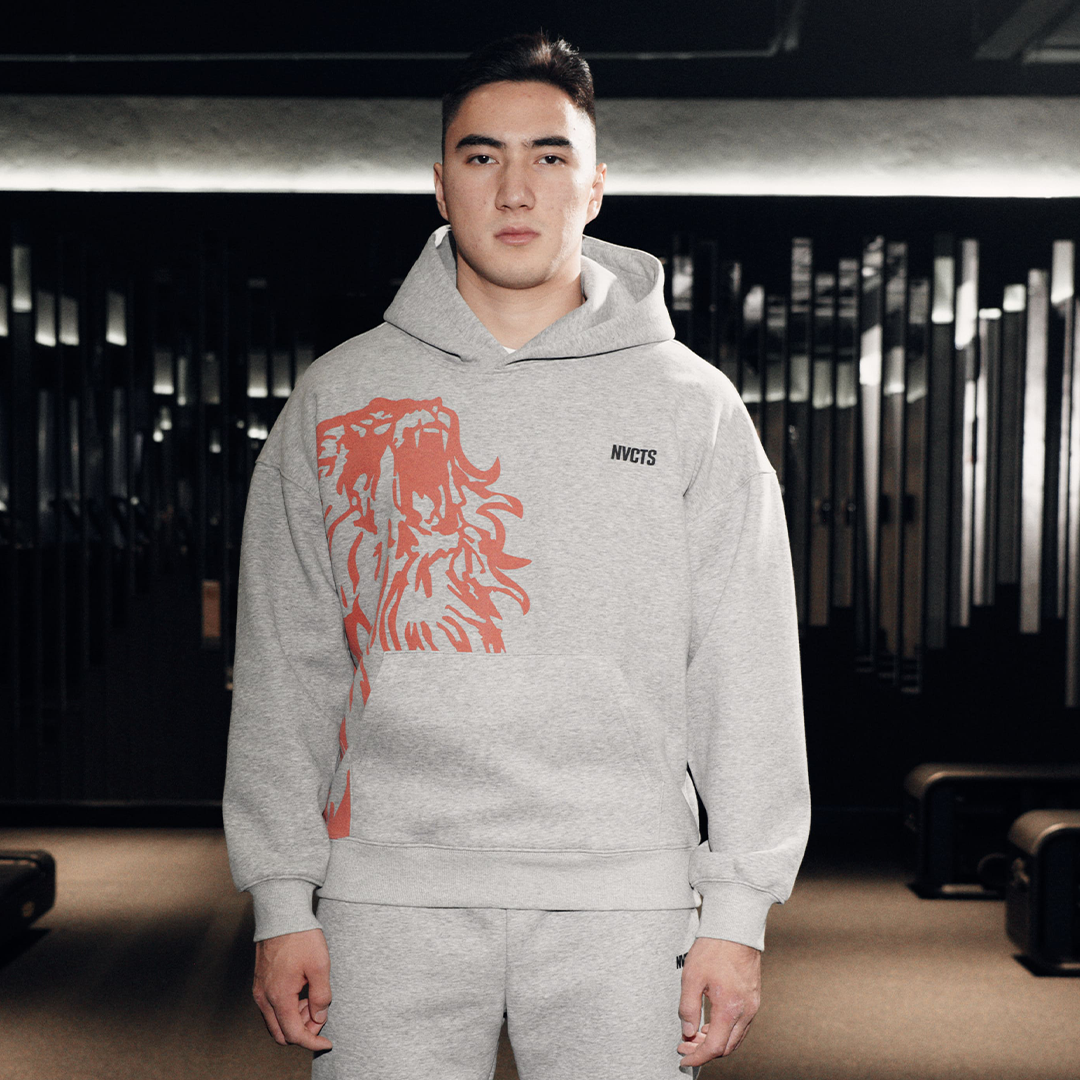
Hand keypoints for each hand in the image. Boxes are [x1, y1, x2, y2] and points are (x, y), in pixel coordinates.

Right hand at [252, 928, 332, 1050]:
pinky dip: (287, 1009)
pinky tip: (302, 993)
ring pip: (276, 1022)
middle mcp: (264, 998)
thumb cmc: (301, 937)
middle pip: (281, 1033)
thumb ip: (321, 997)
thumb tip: (319, 1018)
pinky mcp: (260, 983)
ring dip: (295, 1020)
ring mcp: (260, 991)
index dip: (312, 1042)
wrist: (281, 914)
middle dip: (303, 1031)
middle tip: (320, 1015)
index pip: (294, 1034)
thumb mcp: (320, 966)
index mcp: (279, 997)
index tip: (327, 1043)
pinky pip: (272, 1008)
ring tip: (313, 999)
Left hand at [676, 937, 760, 1067]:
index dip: (697, 1057)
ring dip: (716, 1042)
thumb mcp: (691, 977)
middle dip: (704, 1051)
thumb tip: (687, 1030)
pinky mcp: (753, 998)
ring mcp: (752, 1005)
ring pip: (735, 1038)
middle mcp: (745, 1011)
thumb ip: (688, 1008)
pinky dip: (726, 1031)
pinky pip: (741, 1025)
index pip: (714, 1047)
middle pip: (726, 1047)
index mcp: (729, 1009)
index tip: (684, 1057)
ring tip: (695, 1035)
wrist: (734, 928)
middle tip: (685, 1045)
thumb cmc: (714, 949)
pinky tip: (711, 1023)